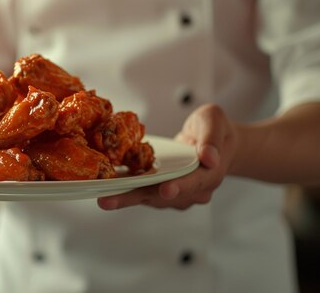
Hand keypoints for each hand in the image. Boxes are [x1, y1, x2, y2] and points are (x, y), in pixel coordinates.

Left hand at [97, 104, 237, 209]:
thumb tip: (209, 157)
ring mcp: (178, 194)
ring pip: (151, 198)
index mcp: (210, 173)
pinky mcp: (163, 192)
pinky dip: (127, 192)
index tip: (166, 189)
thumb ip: (211, 137)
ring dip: (127, 198)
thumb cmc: (214, 128)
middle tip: (109, 200)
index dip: (180, 186)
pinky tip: (107, 190)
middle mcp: (194, 190)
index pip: (194, 182)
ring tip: (103, 198)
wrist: (216, 143)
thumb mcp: (214, 120)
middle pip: (164, 196)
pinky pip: (144, 193)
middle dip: (136, 198)